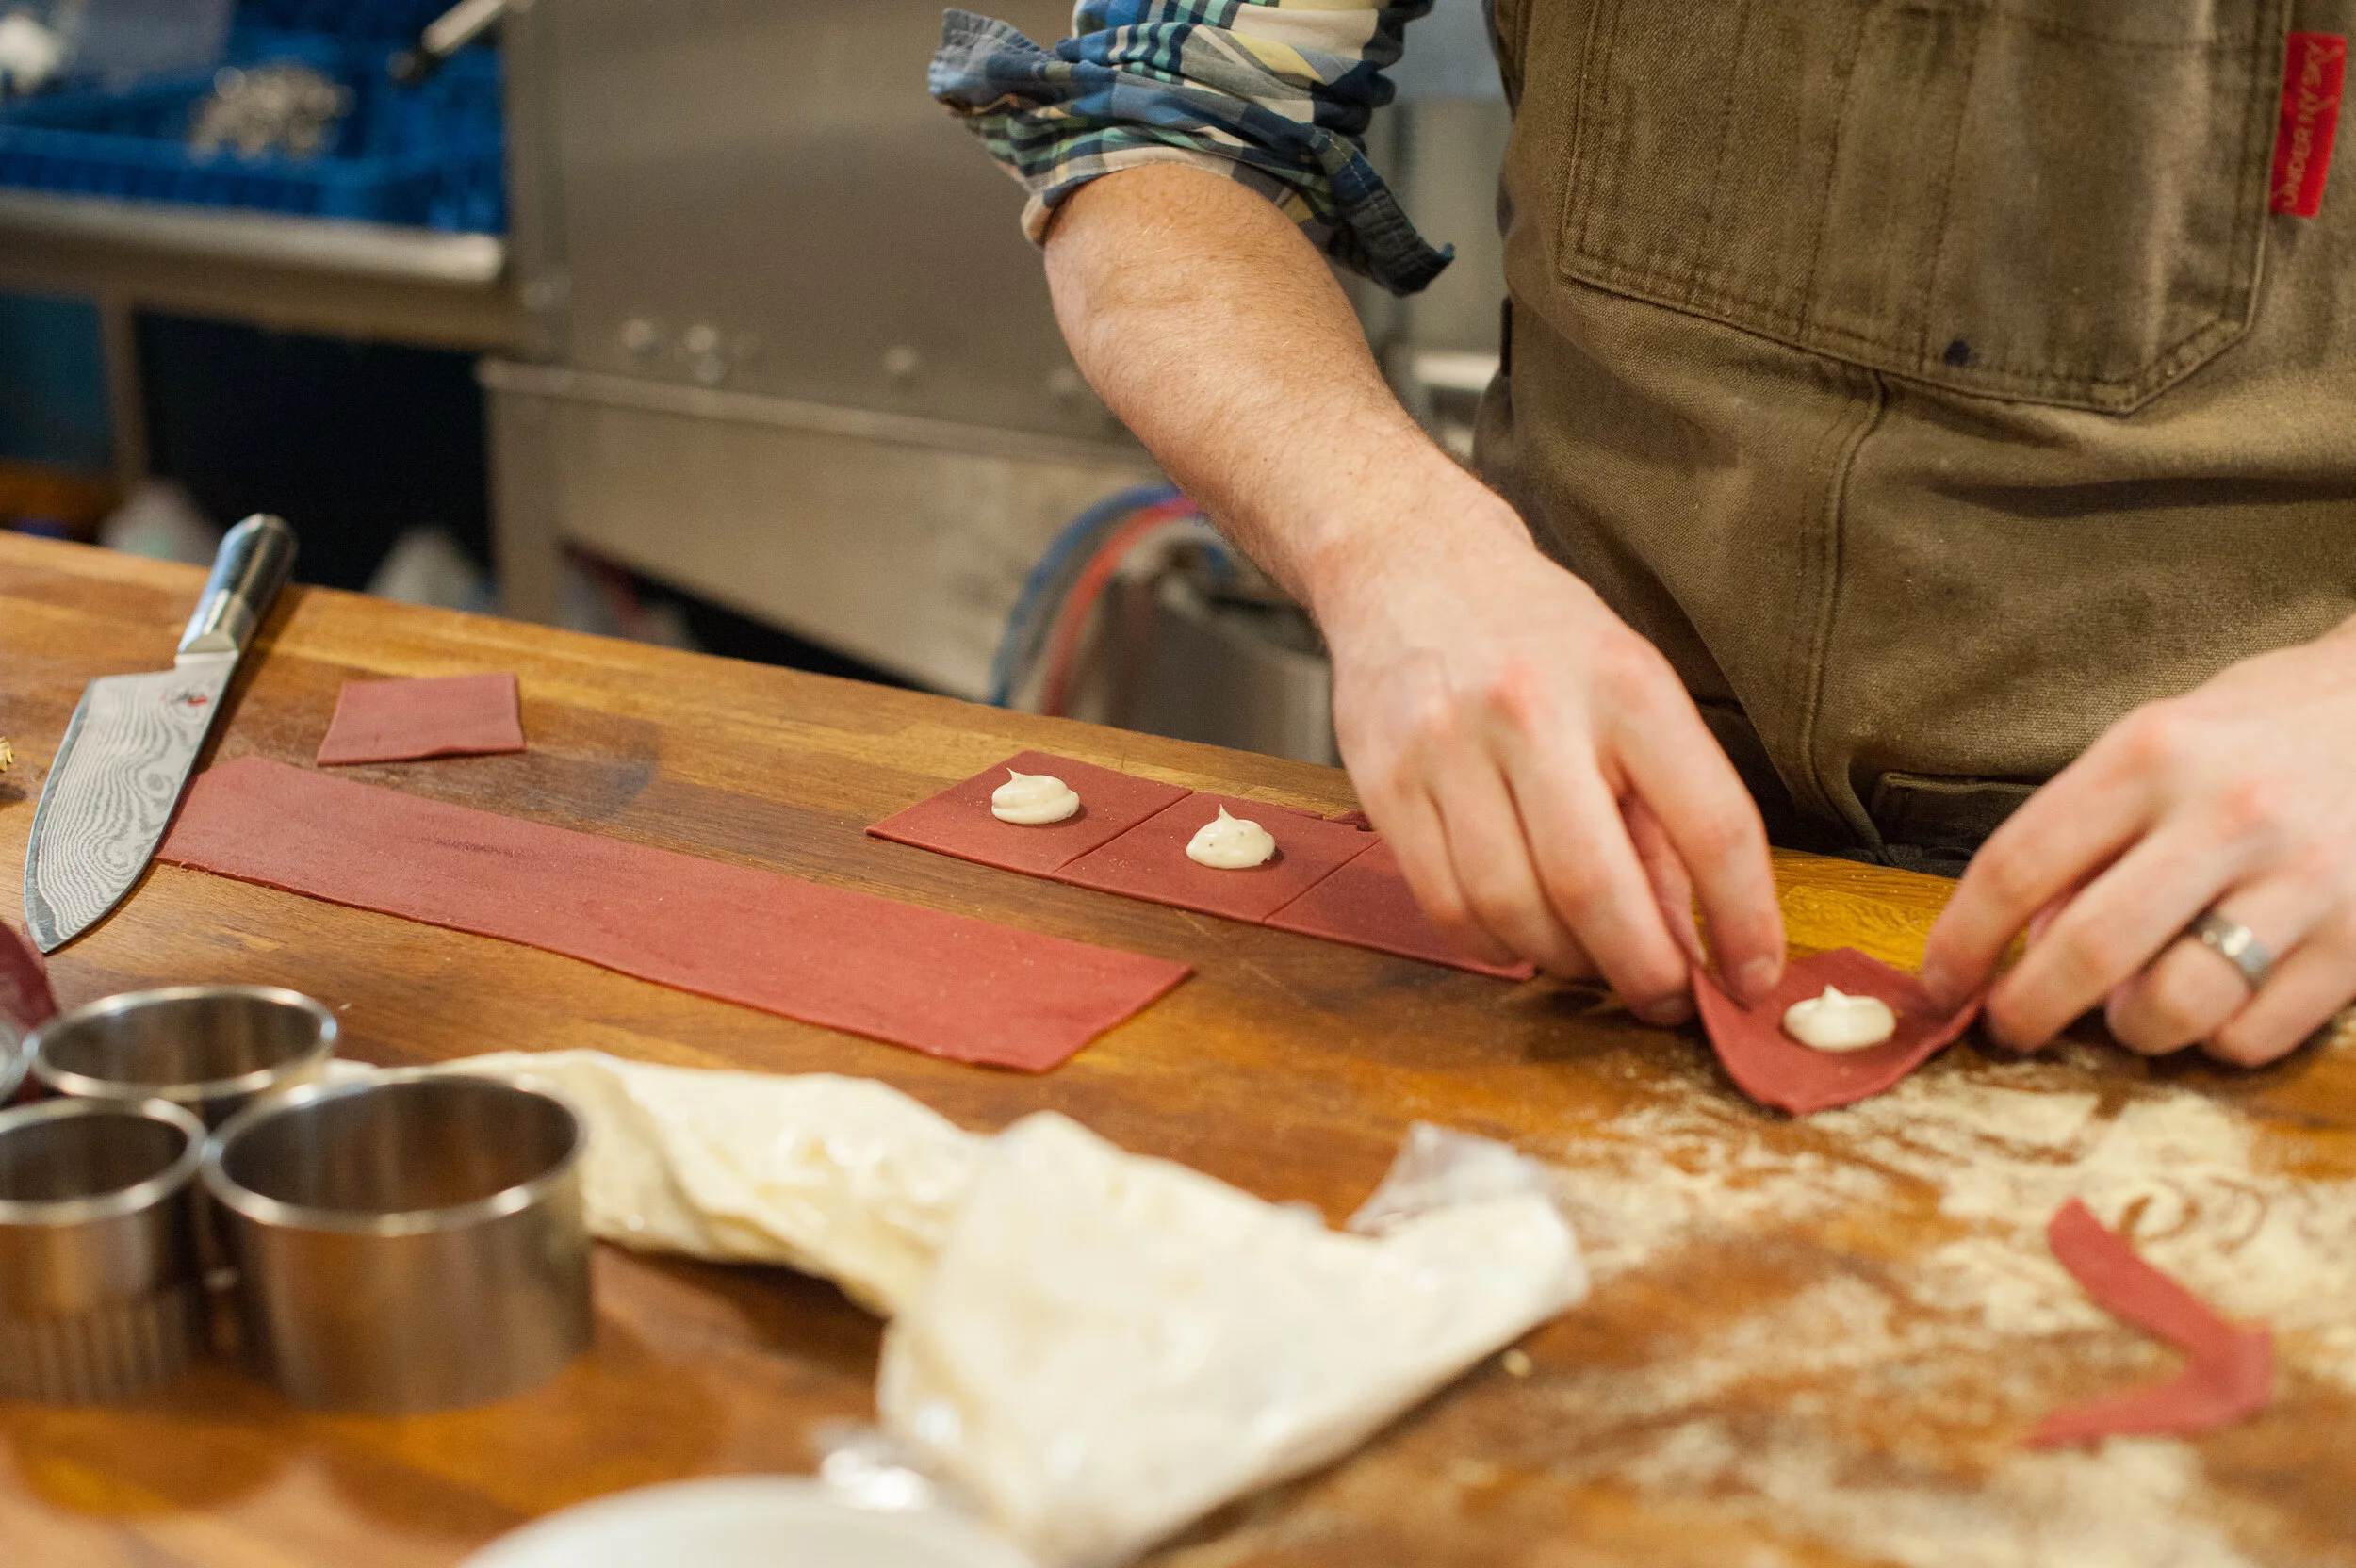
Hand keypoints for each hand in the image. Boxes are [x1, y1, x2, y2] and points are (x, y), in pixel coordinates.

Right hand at [1315, 511, 1786, 1019]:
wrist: (1410, 564)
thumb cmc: (1537, 635)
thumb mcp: (1630, 689)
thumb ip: (1662, 811)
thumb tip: (1693, 940)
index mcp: (1625, 683)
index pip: (1711, 824)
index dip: (1743, 921)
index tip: (1752, 976)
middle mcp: (1534, 711)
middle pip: (1596, 887)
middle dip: (1643, 970)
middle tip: (1663, 998)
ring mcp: (1448, 748)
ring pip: (1513, 910)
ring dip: (1563, 962)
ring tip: (1586, 956)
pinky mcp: (1385, 783)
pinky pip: (1445, 906)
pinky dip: (1492, 943)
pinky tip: (1517, 930)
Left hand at [1921, 618, 2355, 1063]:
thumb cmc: (2254, 735)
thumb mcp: (2154, 745)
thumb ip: (2085, 835)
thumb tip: (2025, 945)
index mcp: (2150, 755)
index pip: (2017, 864)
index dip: (1962, 940)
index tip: (1938, 983)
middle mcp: (2226, 814)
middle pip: (2089, 950)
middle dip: (2027, 1009)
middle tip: (2010, 1027)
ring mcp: (2304, 879)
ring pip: (2176, 1007)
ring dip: (2131, 1028)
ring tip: (2132, 1008)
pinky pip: (2254, 1034)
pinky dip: (2217, 1039)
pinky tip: (2218, 1002)